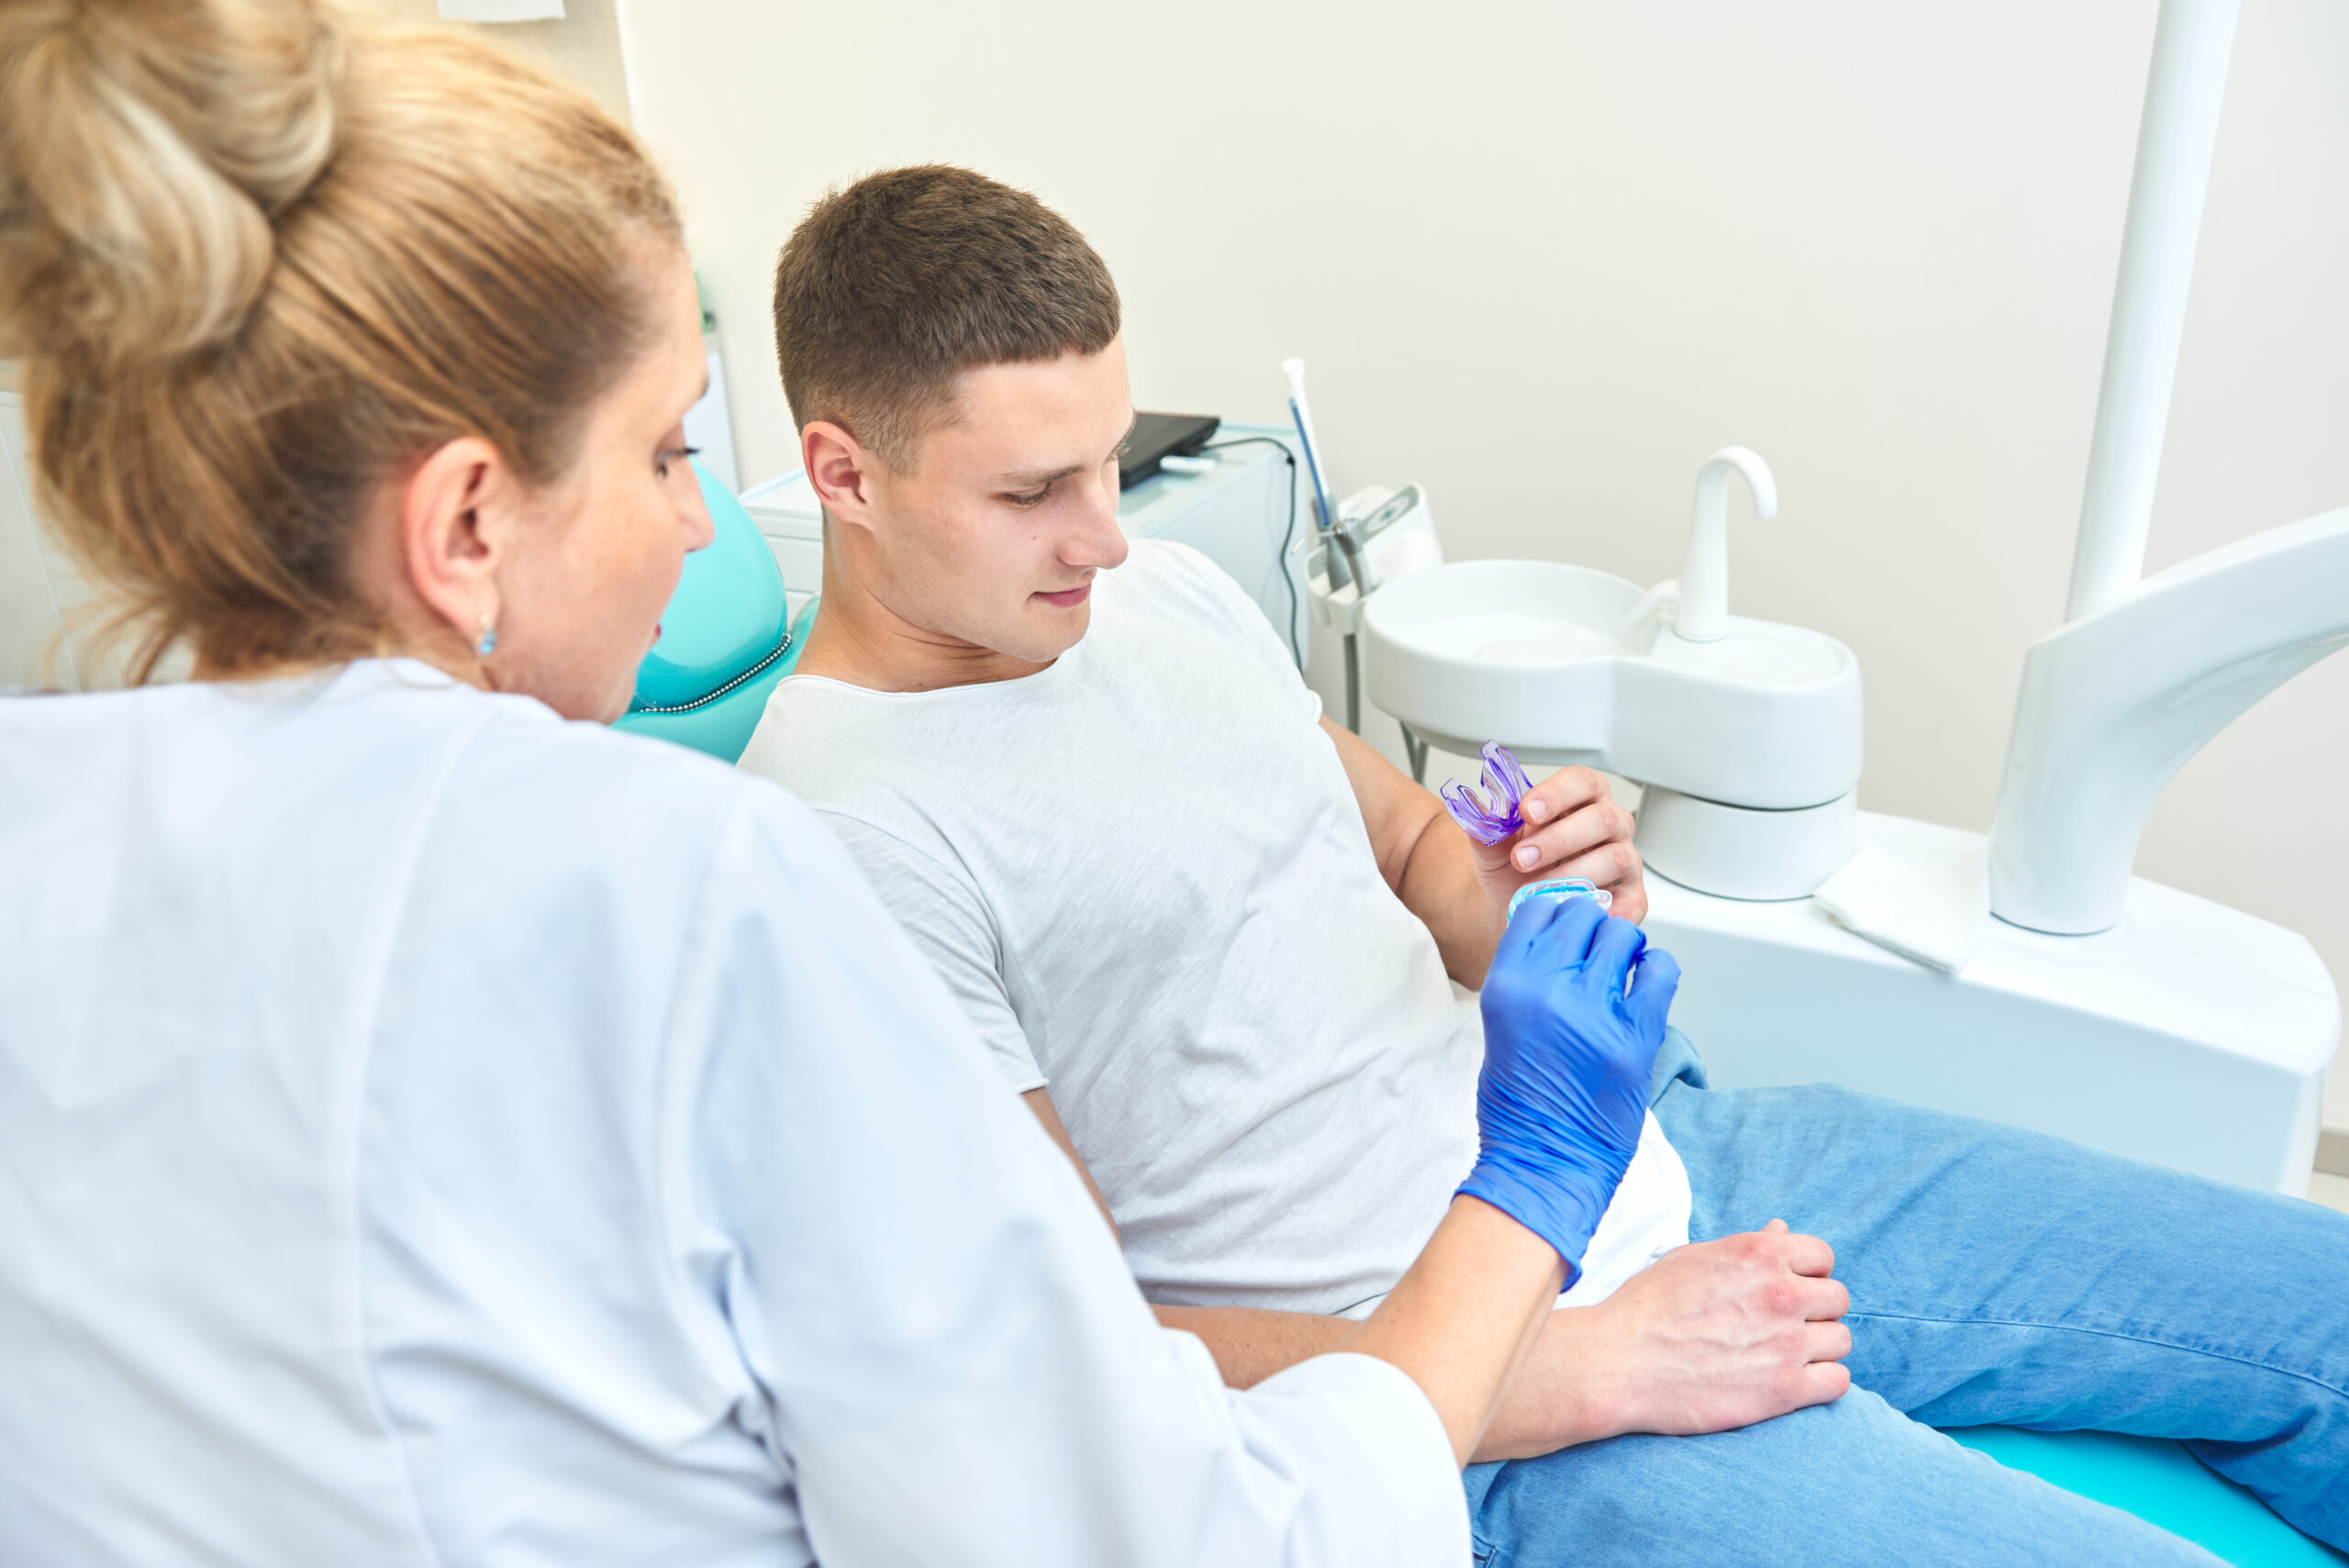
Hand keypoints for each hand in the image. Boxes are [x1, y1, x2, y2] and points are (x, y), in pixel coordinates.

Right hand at [1460, 898, 1680, 1276]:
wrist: (1544, 1164)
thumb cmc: (1519, 1105)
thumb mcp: (1501, 1027)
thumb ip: (1527, 979)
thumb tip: (1561, 940)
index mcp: (1506, 984)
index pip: (1538, 909)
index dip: (1558, 914)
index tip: (1569, 929)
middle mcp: (1548, 988)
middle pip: (1583, 916)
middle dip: (1593, 931)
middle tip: (1598, 957)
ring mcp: (1594, 1010)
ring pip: (1623, 935)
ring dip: (1626, 949)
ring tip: (1621, 975)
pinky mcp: (1637, 1035)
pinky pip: (1660, 970)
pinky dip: (1657, 971)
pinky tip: (1645, 989)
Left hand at [1470, 765, 1648, 924]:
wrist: (1523, 906)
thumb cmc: (1518, 869)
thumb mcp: (1495, 849)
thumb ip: (1488, 830)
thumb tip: (1476, 815)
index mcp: (1582, 799)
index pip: (1581, 781)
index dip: (1556, 793)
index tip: (1526, 810)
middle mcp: (1611, 824)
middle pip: (1601, 818)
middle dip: (1558, 839)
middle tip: (1523, 858)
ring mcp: (1625, 860)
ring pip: (1615, 857)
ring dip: (1573, 872)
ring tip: (1538, 888)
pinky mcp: (1633, 896)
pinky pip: (1633, 901)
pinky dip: (1611, 909)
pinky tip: (1583, 911)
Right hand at [1472, 1220, 1853, 1461]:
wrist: (1619, 1363)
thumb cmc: (1647, 1307)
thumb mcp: (1693, 1259)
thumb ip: (1746, 1247)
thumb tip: (1782, 1230)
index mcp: (1759, 1254)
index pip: (1822, 1256)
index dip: (1806, 1274)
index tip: (1786, 1290)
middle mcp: (1780, 1293)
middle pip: (1837, 1299)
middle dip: (1814, 1311)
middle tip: (1782, 1326)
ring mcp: (1786, 1343)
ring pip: (1840, 1340)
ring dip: (1819, 1347)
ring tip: (1785, 1355)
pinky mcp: (1785, 1390)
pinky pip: (1838, 1381)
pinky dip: (1822, 1381)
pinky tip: (1794, 1381)